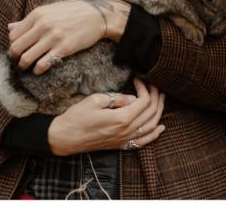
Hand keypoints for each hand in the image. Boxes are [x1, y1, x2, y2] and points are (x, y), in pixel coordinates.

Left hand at [9, 0, 129, 74]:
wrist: (98, 15)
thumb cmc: (73, 11)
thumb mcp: (49, 10)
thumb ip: (29, 20)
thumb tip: (10, 27)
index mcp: (37, 14)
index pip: (13, 35)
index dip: (13, 44)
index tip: (19, 49)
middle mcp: (42, 25)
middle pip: (16, 47)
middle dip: (15, 57)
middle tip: (19, 60)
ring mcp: (53, 37)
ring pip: (26, 58)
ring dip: (24, 65)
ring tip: (28, 66)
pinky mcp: (64, 48)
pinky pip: (43, 64)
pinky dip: (38, 70)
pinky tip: (40, 69)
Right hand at [48, 78, 165, 155]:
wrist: (64, 137)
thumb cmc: (77, 117)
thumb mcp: (95, 100)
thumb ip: (117, 98)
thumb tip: (132, 98)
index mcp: (122, 119)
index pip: (144, 101)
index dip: (144, 88)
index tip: (138, 79)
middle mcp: (126, 131)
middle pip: (151, 113)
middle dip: (155, 96)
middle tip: (152, 85)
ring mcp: (124, 140)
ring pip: (151, 126)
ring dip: (158, 111)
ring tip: (160, 98)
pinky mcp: (120, 145)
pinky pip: (143, 142)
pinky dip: (154, 134)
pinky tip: (161, 127)